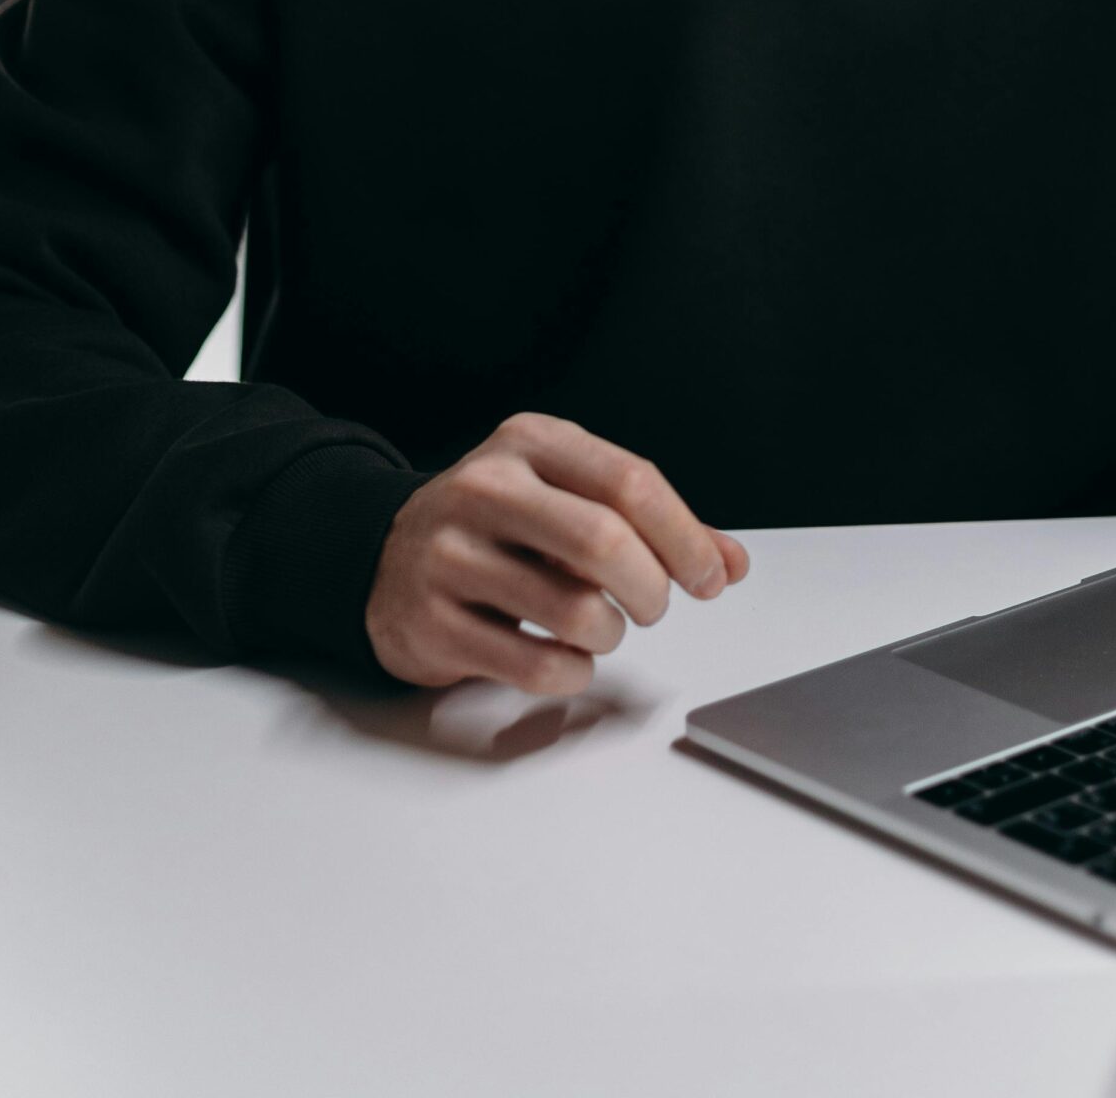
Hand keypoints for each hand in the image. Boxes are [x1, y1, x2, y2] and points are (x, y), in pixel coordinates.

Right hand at [364, 411, 749, 692]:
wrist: (385, 557)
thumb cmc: (500, 526)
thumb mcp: (568, 497)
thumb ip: (652, 526)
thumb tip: (730, 563)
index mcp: (530, 442)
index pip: (630, 481)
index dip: (685, 537)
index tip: (710, 577)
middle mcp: (485, 488)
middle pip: (604, 541)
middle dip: (652, 590)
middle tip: (654, 606)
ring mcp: (450, 555)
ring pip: (574, 611)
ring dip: (611, 635)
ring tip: (602, 627)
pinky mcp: (431, 622)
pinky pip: (535, 666)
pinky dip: (572, 672)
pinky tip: (566, 657)